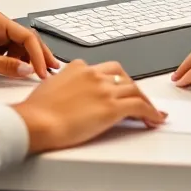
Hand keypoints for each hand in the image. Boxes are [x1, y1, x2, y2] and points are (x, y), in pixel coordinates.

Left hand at [0, 12, 59, 78]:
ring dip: (30, 60)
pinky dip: (18, 63)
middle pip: (28, 41)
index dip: (38, 56)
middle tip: (55, 71)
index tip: (44, 72)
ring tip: (42, 75)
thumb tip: (27, 70)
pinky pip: (11, 53)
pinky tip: (23, 73)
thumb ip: (2, 66)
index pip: (27, 37)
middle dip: (41, 56)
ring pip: (21, 48)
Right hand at [14, 61, 165, 152]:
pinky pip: (139, 106)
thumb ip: (62, 84)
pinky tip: (155, 119)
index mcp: (78, 68)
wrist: (35, 121)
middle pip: (122, 76)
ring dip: (145, 101)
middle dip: (131, 87)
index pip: (103, 70)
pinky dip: (151, 112)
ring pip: (134, 89)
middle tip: (137, 100)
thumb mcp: (49, 86)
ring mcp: (104, 90)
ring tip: (151, 112)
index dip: (114, 80)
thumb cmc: (36, 110)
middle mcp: (94, 74)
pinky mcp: (112, 107)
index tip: (118, 89)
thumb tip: (63, 90)